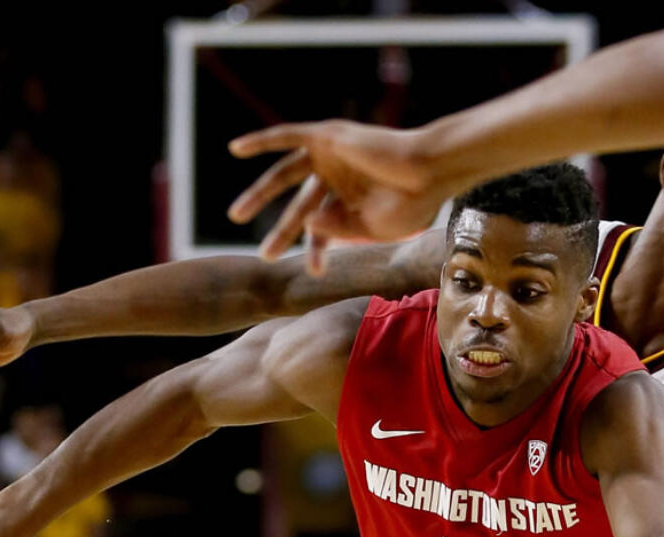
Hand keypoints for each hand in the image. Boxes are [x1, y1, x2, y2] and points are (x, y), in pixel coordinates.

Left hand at [226, 120, 449, 271]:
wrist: (428, 171)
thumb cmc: (410, 203)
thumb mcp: (370, 226)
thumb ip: (335, 227)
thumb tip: (307, 225)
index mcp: (351, 200)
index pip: (323, 227)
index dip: (317, 251)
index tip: (315, 272)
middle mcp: (337, 176)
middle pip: (300, 206)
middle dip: (283, 232)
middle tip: (265, 256)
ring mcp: (331, 155)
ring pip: (286, 176)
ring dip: (260, 195)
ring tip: (235, 216)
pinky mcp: (328, 136)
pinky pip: (288, 136)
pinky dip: (262, 141)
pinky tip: (234, 150)